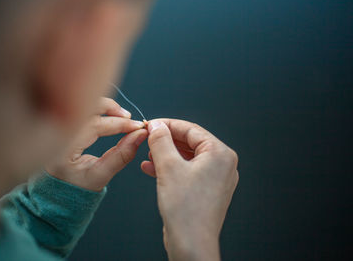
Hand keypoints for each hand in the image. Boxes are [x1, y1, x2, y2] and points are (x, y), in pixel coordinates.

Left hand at [46, 97, 147, 191]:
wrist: (57, 189)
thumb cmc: (77, 185)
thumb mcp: (101, 175)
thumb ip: (121, 156)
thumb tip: (140, 136)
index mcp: (63, 147)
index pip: (94, 125)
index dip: (119, 124)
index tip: (138, 127)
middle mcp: (57, 131)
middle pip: (85, 106)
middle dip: (110, 108)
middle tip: (129, 118)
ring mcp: (57, 124)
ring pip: (83, 103)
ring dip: (105, 106)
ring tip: (122, 117)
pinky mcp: (63, 122)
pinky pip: (82, 108)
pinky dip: (98, 109)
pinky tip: (110, 116)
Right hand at [141, 119, 238, 260]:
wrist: (191, 244)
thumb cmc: (187, 210)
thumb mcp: (168, 167)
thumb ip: (161, 141)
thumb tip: (157, 126)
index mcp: (220, 154)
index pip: (191, 129)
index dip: (168, 125)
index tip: (151, 125)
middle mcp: (222, 165)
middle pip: (190, 143)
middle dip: (166, 142)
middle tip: (148, 140)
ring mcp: (216, 179)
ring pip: (187, 157)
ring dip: (166, 155)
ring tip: (148, 156)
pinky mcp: (207, 190)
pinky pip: (187, 171)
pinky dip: (171, 168)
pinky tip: (152, 169)